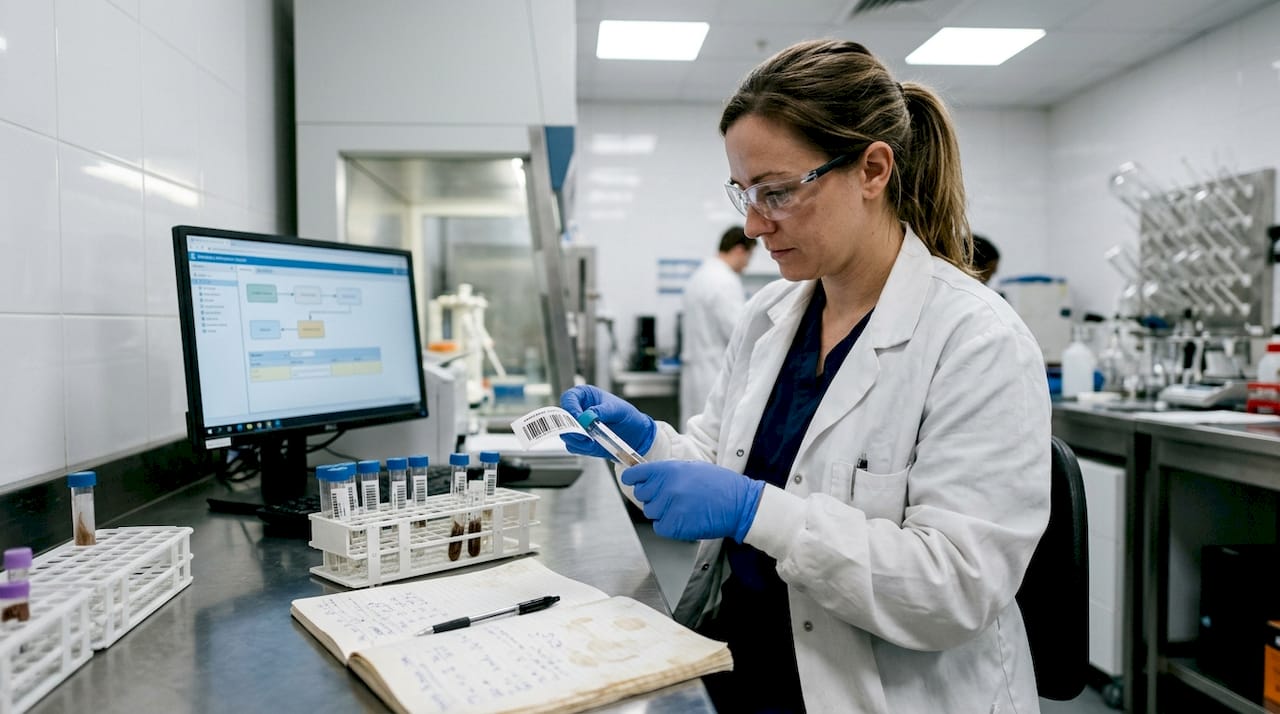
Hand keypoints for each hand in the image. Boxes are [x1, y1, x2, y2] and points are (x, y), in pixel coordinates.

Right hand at [559, 385, 655, 459]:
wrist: (635, 435)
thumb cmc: (627, 415)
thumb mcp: (619, 409)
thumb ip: (603, 410)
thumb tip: (589, 415)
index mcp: (585, 396)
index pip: (569, 398)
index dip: (570, 407)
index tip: (578, 417)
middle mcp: (578, 411)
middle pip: (562, 418)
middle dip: (571, 427)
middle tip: (583, 434)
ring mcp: (578, 427)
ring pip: (566, 434)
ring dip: (577, 439)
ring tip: (592, 441)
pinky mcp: (581, 441)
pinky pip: (573, 446)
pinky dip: (581, 447)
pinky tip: (593, 445)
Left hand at [621, 461, 763, 541]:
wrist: (738, 504)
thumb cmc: (720, 484)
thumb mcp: (692, 467)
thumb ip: (668, 471)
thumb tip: (649, 475)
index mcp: (668, 470)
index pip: (635, 474)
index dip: (632, 478)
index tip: (630, 480)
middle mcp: (665, 488)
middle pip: (641, 495)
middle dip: (652, 496)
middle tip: (670, 496)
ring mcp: (669, 508)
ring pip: (651, 512)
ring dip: (662, 511)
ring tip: (682, 507)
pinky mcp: (673, 526)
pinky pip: (659, 527)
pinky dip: (668, 525)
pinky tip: (684, 518)